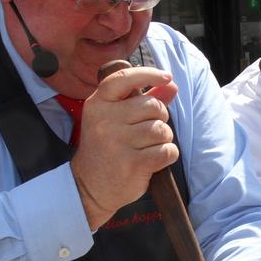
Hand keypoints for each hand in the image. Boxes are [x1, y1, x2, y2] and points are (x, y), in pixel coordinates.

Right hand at [71, 66, 178, 229]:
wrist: (88, 187)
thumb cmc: (106, 149)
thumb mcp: (115, 120)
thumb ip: (143, 100)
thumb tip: (172, 85)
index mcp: (98, 104)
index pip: (125, 78)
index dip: (149, 73)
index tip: (167, 76)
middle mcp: (105, 120)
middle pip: (153, 106)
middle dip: (160, 117)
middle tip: (149, 130)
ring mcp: (117, 142)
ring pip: (161, 130)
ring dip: (163, 139)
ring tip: (149, 147)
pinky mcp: (132, 164)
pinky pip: (166, 151)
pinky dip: (167, 155)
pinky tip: (154, 160)